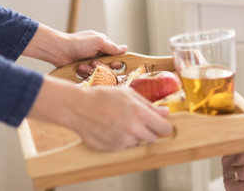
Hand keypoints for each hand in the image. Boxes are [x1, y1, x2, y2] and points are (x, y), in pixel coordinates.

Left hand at [25, 25, 126, 65]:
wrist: (59, 50)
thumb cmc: (78, 43)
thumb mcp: (98, 41)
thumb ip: (112, 47)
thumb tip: (125, 48)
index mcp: (103, 46)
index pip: (117, 57)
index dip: (116, 63)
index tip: (113, 64)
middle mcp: (98, 55)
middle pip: (108, 67)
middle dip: (102, 67)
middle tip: (95, 63)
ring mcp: (90, 63)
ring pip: (98, 73)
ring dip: (91, 69)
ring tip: (83, 64)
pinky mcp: (82, 70)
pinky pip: (89, 76)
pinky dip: (84, 72)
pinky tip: (78, 67)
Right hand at [30, 78, 171, 151]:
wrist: (78, 108)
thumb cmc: (102, 97)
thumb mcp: (128, 94)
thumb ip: (149, 105)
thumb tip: (165, 112)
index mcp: (140, 114)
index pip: (165, 128)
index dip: (164, 126)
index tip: (161, 124)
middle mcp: (133, 130)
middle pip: (153, 138)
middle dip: (149, 131)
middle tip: (138, 121)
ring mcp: (123, 141)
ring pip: (138, 143)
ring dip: (134, 136)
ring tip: (120, 123)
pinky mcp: (113, 149)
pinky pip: (124, 147)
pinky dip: (121, 140)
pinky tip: (111, 129)